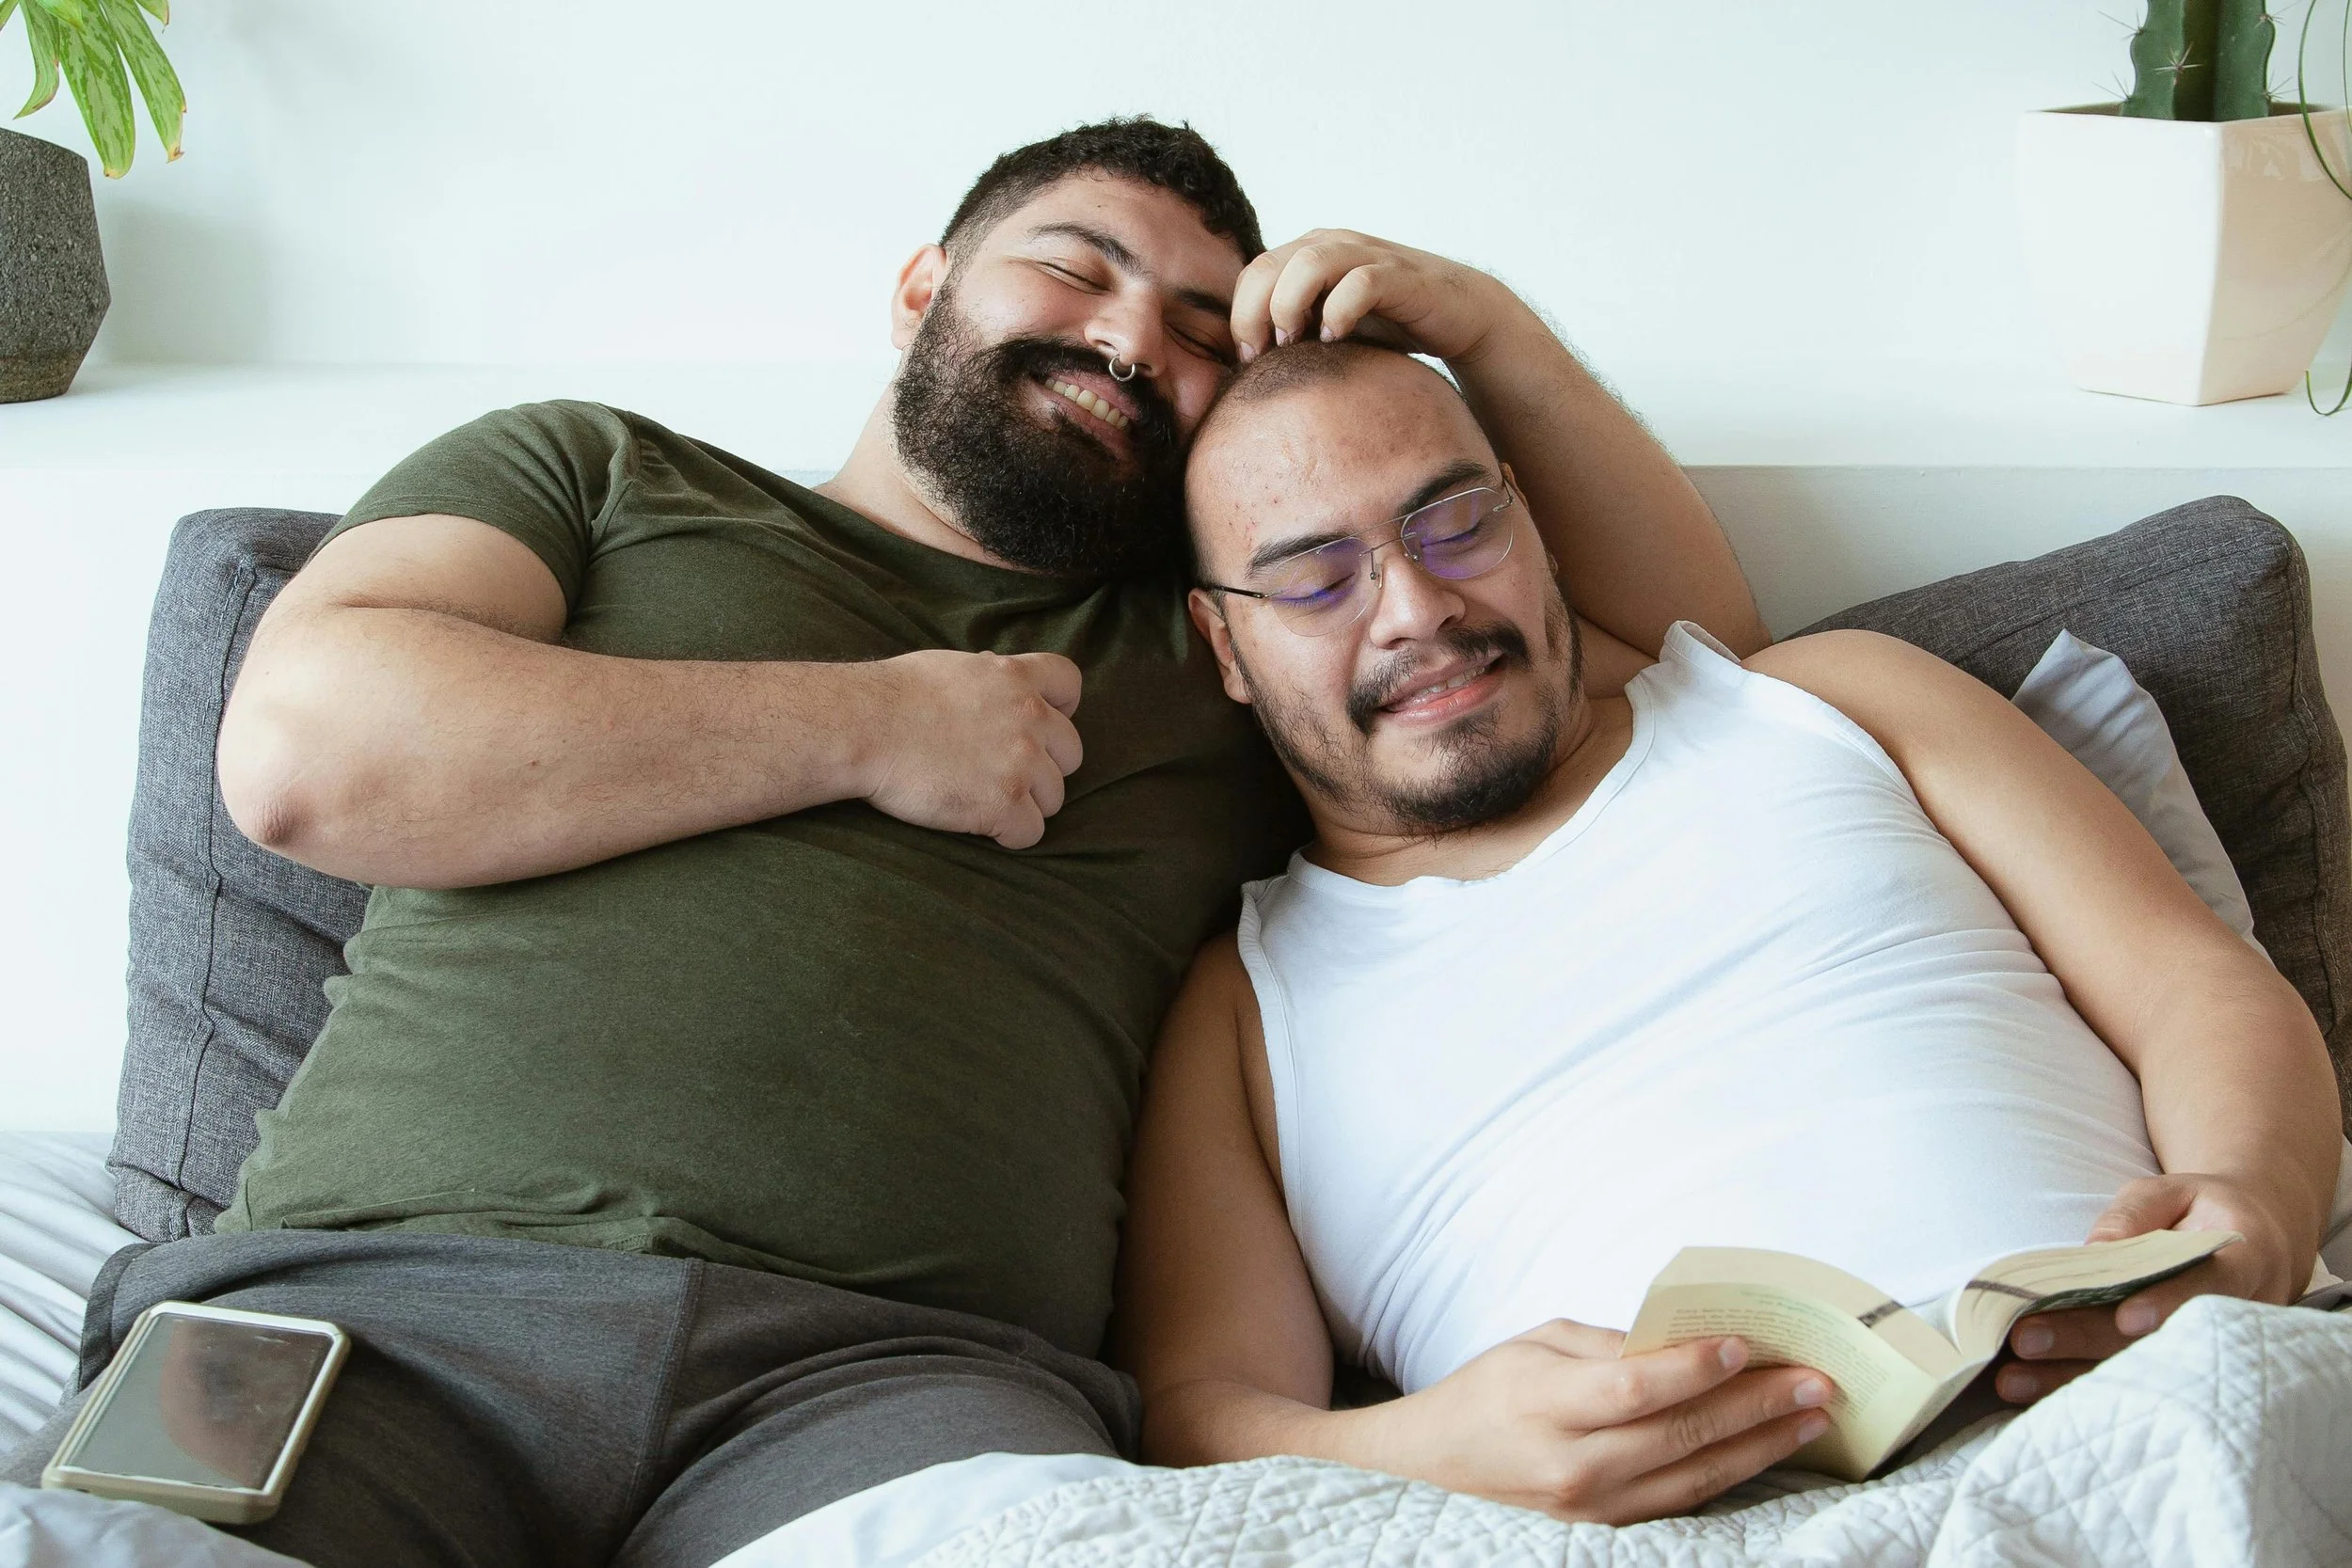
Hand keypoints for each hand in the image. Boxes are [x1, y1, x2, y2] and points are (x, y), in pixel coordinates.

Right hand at [858, 650, 1082, 848]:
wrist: (864, 727)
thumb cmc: (894, 695)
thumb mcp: (953, 666)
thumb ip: (988, 674)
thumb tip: (998, 672)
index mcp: (1017, 677)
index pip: (1070, 684)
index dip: (1060, 709)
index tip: (1038, 726)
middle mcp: (1030, 717)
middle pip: (1070, 753)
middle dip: (1043, 766)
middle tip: (1003, 773)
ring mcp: (1021, 762)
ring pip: (1054, 797)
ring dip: (1026, 803)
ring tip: (984, 799)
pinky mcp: (1003, 802)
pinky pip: (1030, 832)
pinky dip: (1009, 834)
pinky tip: (980, 823)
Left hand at [1229, 229, 1522, 365]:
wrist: (1457, 314)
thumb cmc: (1387, 324)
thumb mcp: (1327, 326)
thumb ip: (1291, 331)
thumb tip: (1241, 368)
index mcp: (1307, 254)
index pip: (1252, 274)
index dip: (1240, 316)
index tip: (1247, 359)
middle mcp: (1331, 245)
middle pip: (1267, 266)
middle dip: (1254, 315)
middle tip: (1262, 356)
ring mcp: (1365, 255)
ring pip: (1308, 265)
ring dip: (1291, 307)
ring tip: (1296, 344)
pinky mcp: (1399, 274)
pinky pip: (1360, 282)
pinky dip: (1340, 312)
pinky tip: (1338, 341)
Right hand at [1344, 1320, 1833, 1524]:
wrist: (1436, 1462)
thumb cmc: (1490, 1389)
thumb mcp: (1537, 1342)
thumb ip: (1609, 1344)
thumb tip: (1687, 1342)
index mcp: (1545, 1401)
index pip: (1636, 1387)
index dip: (1695, 1368)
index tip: (1746, 1344)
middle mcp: (1571, 1462)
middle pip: (1680, 1434)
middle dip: (1756, 1406)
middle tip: (1815, 1381)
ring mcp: (1592, 1504)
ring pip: (1694, 1477)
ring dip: (1761, 1446)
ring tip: (1811, 1418)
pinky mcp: (1607, 1528)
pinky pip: (1682, 1502)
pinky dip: (1731, 1474)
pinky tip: (1767, 1451)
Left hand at [1998, 1171, 2312, 1403]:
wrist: (2250, 1242)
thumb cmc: (2199, 1211)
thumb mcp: (2171, 1191)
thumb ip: (2135, 1214)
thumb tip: (2094, 1249)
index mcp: (2244, 1260)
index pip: (2210, 1284)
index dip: (2170, 1302)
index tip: (2127, 1318)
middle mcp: (2234, 1317)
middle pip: (2158, 1337)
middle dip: (2089, 1339)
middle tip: (2025, 1339)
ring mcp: (2210, 1353)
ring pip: (2139, 1372)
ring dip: (2072, 1377)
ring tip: (2012, 1378)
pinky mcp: (2179, 1370)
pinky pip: (2128, 1383)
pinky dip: (2075, 1386)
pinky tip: (2027, 1390)